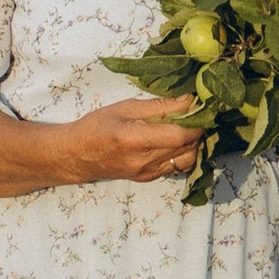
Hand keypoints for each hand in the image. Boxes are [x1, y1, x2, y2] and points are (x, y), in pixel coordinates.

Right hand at [66, 97, 201, 183]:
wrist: (78, 155)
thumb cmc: (98, 125)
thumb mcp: (126, 107)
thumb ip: (160, 106)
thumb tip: (189, 100)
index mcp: (135, 139)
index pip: (179, 135)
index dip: (196, 121)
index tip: (200, 106)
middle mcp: (144, 161)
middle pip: (187, 148)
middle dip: (197, 130)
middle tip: (196, 113)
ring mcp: (147, 173)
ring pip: (187, 160)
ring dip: (192, 143)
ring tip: (185, 126)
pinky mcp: (149, 179)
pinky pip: (176, 166)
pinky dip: (181, 152)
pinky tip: (173, 139)